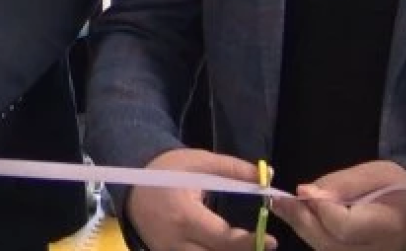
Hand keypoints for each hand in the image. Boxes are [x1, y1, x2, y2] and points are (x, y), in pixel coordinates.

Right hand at [125, 148, 273, 250]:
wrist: (133, 187)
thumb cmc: (167, 172)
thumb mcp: (199, 162)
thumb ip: (233, 169)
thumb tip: (267, 176)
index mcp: (184, 216)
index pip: (221, 238)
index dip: (248, 242)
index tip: (272, 240)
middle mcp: (175, 242)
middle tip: (264, 244)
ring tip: (245, 244)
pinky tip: (226, 247)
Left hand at [271, 160, 405, 250]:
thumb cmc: (398, 188)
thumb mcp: (374, 174)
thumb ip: (341, 184)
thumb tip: (305, 193)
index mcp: (388, 228)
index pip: (344, 226)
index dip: (321, 209)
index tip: (302, 189)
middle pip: (327, 242)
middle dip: (300, 219)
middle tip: (278, 199)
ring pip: (323, 248)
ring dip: (300, 226)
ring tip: (282, 204)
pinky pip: (326, 249)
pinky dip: (310, 232)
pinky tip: (297, 215)